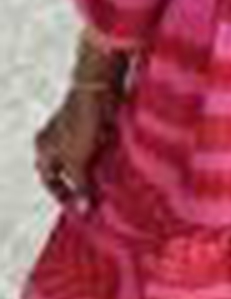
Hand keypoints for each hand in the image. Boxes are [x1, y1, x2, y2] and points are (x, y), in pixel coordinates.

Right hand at [33, 85, 123, 214]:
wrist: (100, 88)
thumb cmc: (82, 124)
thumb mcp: (78, 161)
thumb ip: (80, 185)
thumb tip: (83, 209)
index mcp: (44, 149)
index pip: (49, 180)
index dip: (63, 196)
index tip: (78, 210)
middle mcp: (55, 140)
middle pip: (66, 170)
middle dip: (81, 185)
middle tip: (96, 201)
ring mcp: (73, 130)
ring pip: (83, 158)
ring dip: (95, 172)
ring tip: (110, 187)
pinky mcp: (92, 123)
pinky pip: (96, 147)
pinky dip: (105, 158)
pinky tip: (118, 167)